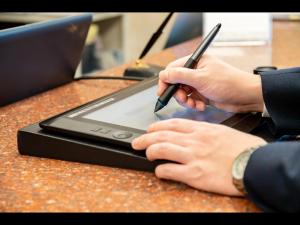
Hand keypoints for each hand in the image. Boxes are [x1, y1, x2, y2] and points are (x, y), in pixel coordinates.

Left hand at [132, 118, 266, 195]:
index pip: (172, 124)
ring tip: (146, 154)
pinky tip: (159, 171)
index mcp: (201, 129)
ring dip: (150, 151)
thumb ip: (205, 132)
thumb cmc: (243, 148)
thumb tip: (192, 135)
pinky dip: (161, 170)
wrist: (255, 164)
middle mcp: (194, 141)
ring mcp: (193, 156)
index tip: (149, 129)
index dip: (157, 127)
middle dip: (145, 138)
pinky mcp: (194, 174)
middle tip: (136, 142)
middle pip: (162, 135)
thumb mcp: (222, 132)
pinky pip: (170, 170)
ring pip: (162, 149)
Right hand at [158, 54, 263, 112]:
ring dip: (187, 101)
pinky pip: (191, 99)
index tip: (162, 92)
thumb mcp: (201, 78)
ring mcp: (199, 82)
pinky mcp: (203, 93)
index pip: (172, 69)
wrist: (246, 96)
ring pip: (183, 93)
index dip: (166, 81)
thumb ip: (180, 76)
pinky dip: (194, 104)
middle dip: (178, 94)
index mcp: (195, 61)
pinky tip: (202, 105)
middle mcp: (196, 71)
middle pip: (176, 82)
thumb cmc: (229, 83)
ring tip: (195, 104)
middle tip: (184, 99)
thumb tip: (163, 74)